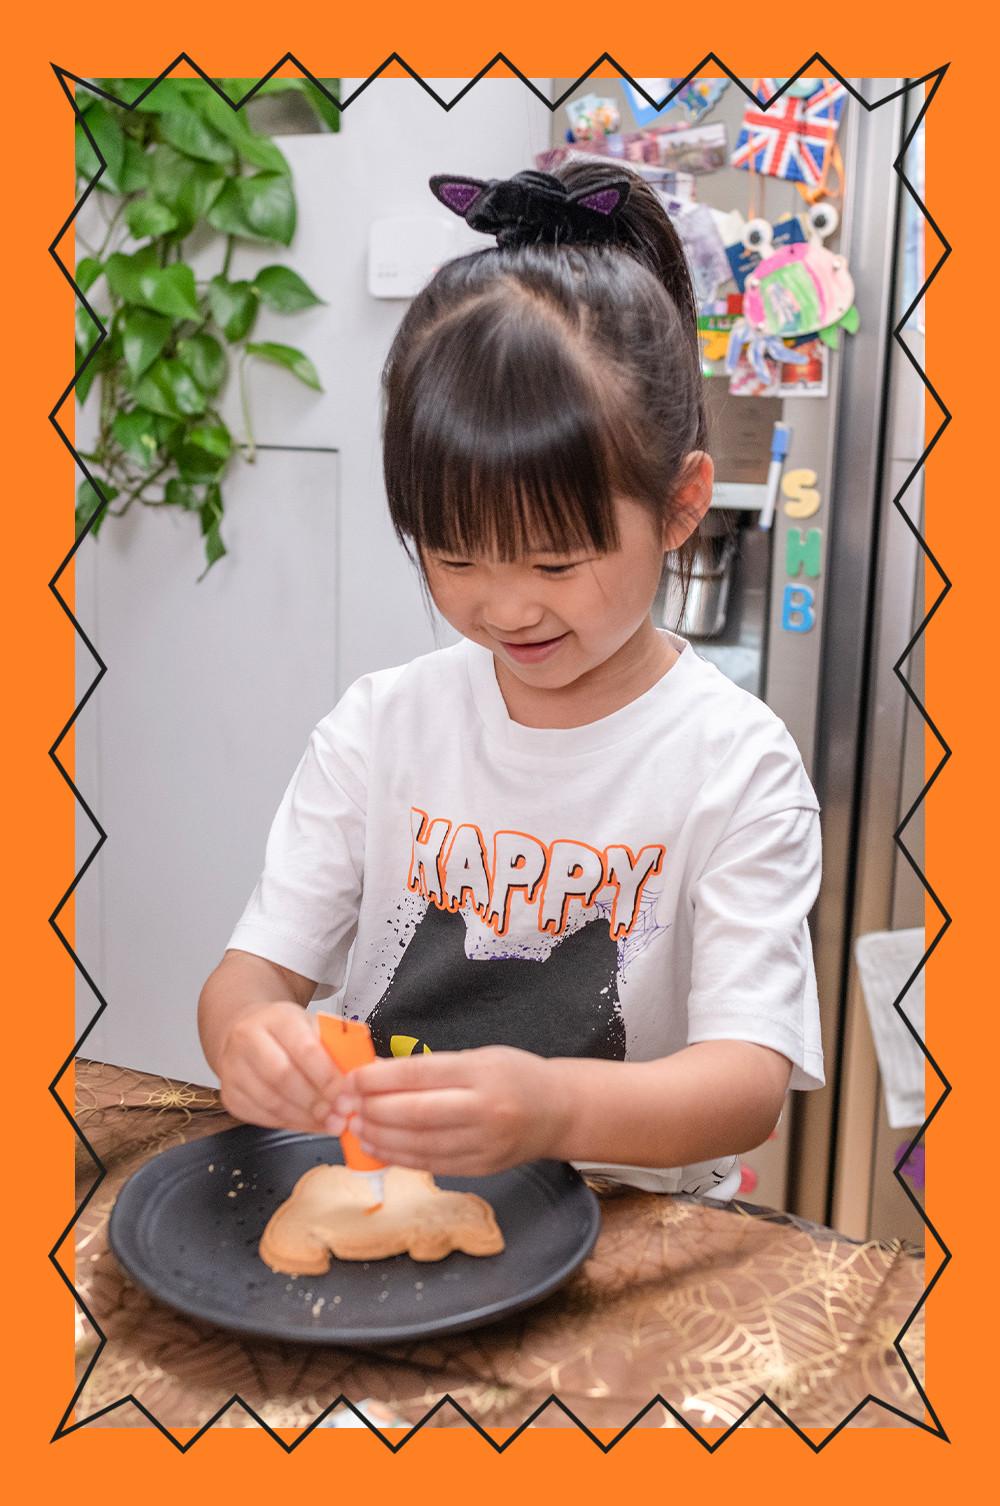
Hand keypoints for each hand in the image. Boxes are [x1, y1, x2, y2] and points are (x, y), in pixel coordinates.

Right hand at [218, 1001, 344, 1132]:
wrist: (246, 1030)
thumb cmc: (287, 1031)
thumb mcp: (314, 1026)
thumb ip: (339, 1046)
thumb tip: (367, 1071)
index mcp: (276, 1018)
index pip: (304, 1048)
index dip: (328, 1076)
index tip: (348, 1094)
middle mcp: (248, 1039)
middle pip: (283, 1077)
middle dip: (316, 1102)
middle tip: (341, 1115)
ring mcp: (233, 1068)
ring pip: (270, 1101)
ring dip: (305, 1118)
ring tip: (330, 1123)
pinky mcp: (229, 1094)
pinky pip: (261, 1116)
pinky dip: (290, 1124)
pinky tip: (309, 1123)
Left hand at [328, 1046, 564, 1175]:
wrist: (559, 1112)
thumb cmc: (514, 1076)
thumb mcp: (478, 1057)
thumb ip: (430, 1068)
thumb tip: (376, 1073)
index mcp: (482, 1072)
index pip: (421, 1074)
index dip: (380, 1079)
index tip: (352, 1079)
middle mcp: (485, 1109)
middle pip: (417, 1113)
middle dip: (374, 1110)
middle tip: (346, 1106)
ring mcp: (484, 1143)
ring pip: (420, 1144)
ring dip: (380, 1138)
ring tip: (355, 1128)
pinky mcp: (481, 1168)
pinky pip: (431, 1164)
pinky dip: (399, 1157)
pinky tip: (378, 1148)